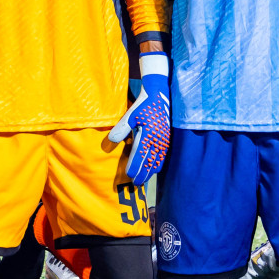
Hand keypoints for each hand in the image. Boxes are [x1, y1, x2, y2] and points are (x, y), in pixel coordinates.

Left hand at [107, 55, 170, 184]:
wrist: (160, 95)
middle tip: (136, 184)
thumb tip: (112, 141)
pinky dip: (159, 163)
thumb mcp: (130, 115)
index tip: (129, 175)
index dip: (135, 165)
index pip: (140, 154)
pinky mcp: (167, 138)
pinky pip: (164, 155)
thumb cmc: (143, 105)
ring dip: (151, 170)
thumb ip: (121, 128)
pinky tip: (156, 168)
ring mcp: (164, 140)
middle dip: (143, 173)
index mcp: (148, 134)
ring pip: (158, 160)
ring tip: (145, 179)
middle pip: (150, 161)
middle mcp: (158, 140)